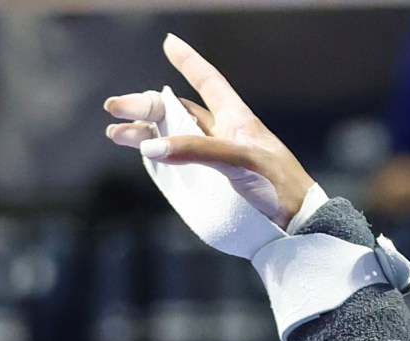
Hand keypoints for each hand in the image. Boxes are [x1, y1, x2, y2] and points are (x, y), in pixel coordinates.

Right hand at [104, 34, 314, 234]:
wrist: (295, 227)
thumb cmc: (278, 187)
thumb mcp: (240, 161)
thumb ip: (197, 151)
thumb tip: (152, 146)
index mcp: (237, 119)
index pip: (209, 82)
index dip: (189, 62)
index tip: (170, 43)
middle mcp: (224, 134)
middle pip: (178, 110)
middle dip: (146, 105)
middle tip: (115, 108)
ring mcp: (216, 158)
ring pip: (172, 135)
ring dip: (144, 131)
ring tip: (116, 134)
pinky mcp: (211, 182)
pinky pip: (178, 161)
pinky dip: (156, 154)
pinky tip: (141, 151)